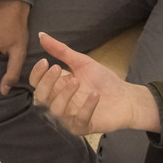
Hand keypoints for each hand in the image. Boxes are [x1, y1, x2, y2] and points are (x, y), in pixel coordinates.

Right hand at [28, 33, 160, 133]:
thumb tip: (42, 35)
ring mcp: (70, 117)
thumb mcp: (81, 62)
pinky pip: (79, 120)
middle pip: (41, 97)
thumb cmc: (102, 81)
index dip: (37, 74)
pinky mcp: (83, 127)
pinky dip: (86, 108)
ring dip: (64, 94)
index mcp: (56, 88)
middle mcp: (59, 103)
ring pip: (56, 110)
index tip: (46, 61)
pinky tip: (94, 95)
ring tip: (76, 81)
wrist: (126, 96)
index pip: (36, 84)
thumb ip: (61, 51)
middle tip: (58, 69)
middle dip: (47, 83)